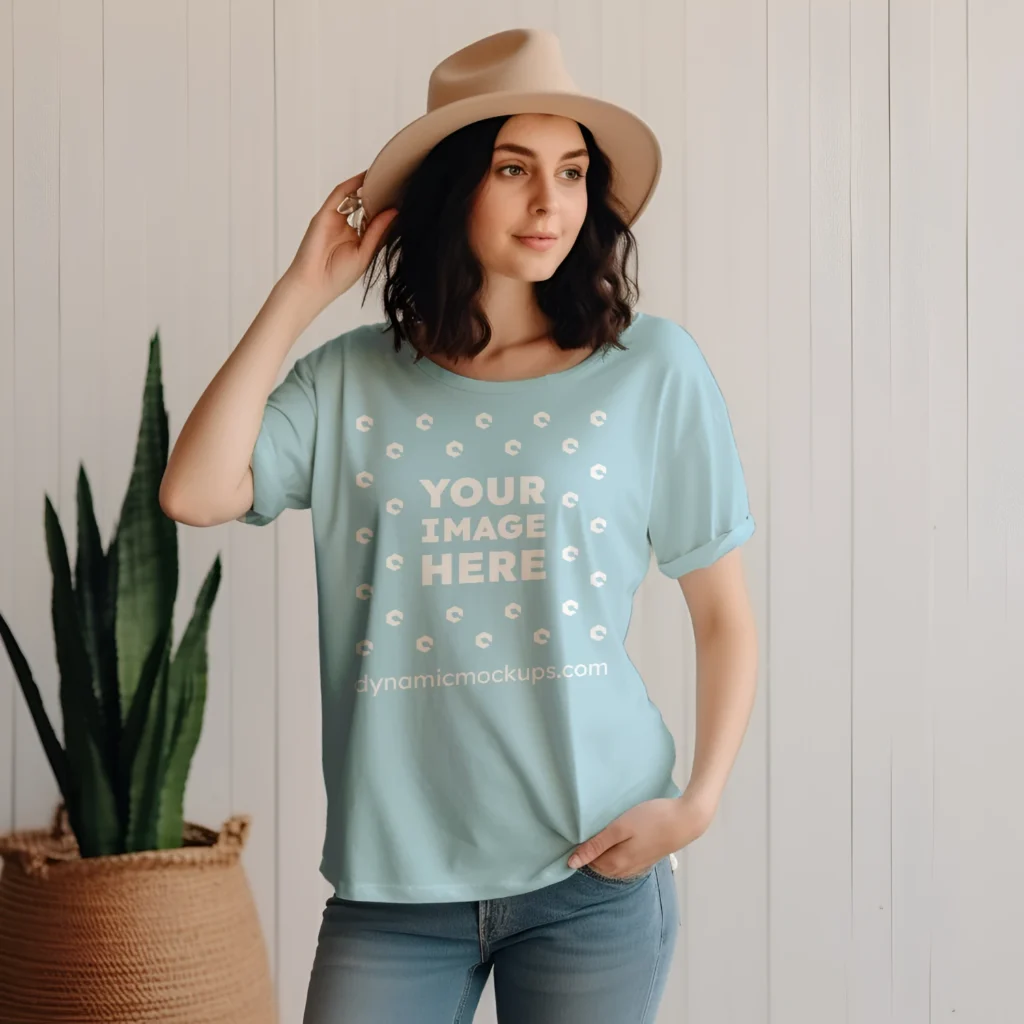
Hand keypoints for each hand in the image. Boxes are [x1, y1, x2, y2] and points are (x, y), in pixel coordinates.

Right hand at [284, 170, 398, 313]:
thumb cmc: (338, 277)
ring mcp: (334, 219)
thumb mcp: (365, 253)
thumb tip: (394, 212)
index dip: (388, 208)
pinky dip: (352, 184)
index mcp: (357, 238)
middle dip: (380, 194)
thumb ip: (377, 231)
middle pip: (364, 204)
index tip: (405, 198)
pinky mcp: (324, 215)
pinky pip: (339, 194)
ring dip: (367, 185)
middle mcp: (346, 226)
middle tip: (398, 180)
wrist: (314, 285)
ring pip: (352, 196)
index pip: (374, 218)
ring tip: (386, 173)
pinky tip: (366, 177)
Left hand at [566, 795, 710, 877]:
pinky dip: (617, 852)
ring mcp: (638, 866)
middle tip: (588, 830)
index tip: (577, 831)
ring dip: (604, 852)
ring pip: (612, 863)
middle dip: (591, 851)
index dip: (581, 848)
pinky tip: (620, 838)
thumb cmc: (651, 819)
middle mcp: (625, 870)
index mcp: (615, 863)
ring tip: (602, 832)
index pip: (588, 862)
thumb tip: (571, 863)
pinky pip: (624, 860)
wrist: (686, 820)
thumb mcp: (620, 828)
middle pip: (599, 864)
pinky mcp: (647, 859)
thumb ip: (597, 845)